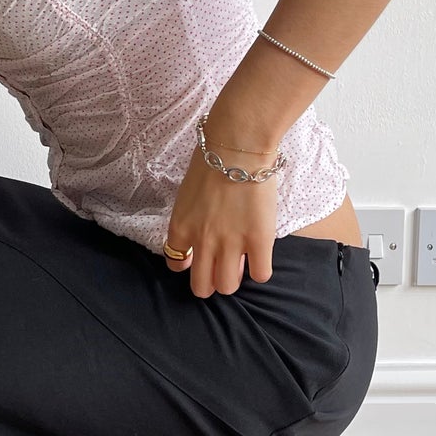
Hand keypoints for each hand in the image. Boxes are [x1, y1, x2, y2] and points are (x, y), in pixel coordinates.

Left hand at [162, 142, 279, 297]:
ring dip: (233, 279)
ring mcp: (231, 244)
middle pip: (202, 286)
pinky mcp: (259, 241)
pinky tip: (260, 257)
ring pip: (228, 286)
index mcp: (181, 227)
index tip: (195, 258)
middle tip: (219, 270)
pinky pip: (260, 274)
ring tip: (240, 264)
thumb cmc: (211, 161)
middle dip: (209, 283)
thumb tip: (201, 234)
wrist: (238, 149)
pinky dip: (260, 270)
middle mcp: (202, 241)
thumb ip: (191, 218)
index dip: (186, 264)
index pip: (175, 262)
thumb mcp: (188, 194)